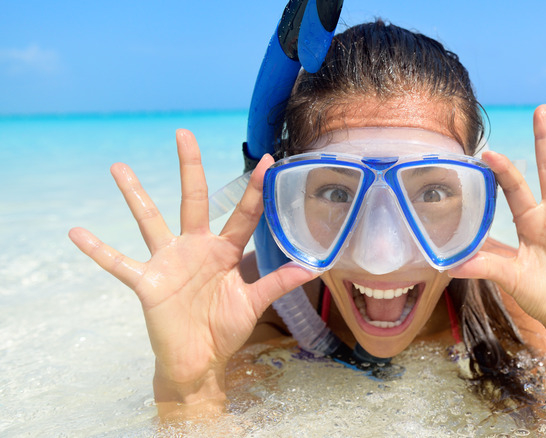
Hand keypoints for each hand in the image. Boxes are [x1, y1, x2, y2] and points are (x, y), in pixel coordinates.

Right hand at [69, 130, 318, 410]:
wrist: (198, 361)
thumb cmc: (225, 329)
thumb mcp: (254, 303)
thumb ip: (278, 282)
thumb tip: (314, 267)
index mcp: (225, 251)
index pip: (243, 213)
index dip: (256, 188)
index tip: (268, 159)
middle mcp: (196, 247)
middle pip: (193, 200)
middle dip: (191, 167)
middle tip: (184, 134)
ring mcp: (169, 262)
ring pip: (150, 221)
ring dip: (135, 195)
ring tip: (118, 167)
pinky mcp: (147, 282)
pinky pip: (119, 264)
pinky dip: (98, 250)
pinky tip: (76, 232)